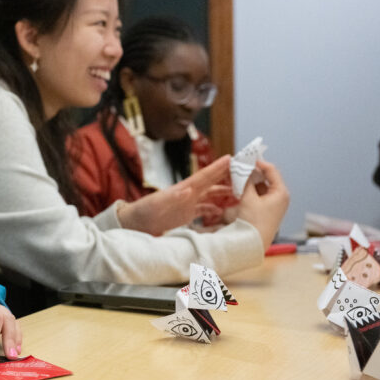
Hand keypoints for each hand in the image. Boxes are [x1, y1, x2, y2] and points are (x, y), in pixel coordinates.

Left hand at [117, 155, 231, 235]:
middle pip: (211, 181)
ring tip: (238, 190)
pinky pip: (204, 209)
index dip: (218, 167)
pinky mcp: (186, 213)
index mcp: (184, 188)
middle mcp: (188, 193)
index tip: (232, 158)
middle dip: (226, 175)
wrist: (136, 222)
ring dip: (223, 191)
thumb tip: (188, 189)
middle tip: (243, 169)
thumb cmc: (145, 211)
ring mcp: (188, 203)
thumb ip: (174, 197)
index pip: (205, 175)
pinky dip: (214, 208)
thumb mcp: (158, 204)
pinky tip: (222, 210)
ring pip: (210, 194)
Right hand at [236, 160, 289, 247]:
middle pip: (266, 178)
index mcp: (281, 192)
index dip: (258, 163)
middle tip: (240, 166)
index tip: (246, 158)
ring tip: (237, 176)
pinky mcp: (266, 210)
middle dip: (252, 172)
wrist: (254, 243)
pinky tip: (239, 188)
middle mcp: (280, 197)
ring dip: (250, 181)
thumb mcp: (248, 198)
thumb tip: (242, 169)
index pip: (271, 170)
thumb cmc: (255, 222)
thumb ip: (246, 182)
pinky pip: (258, 195)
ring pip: (261, 186)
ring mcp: (273, 204)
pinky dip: (249, 190)